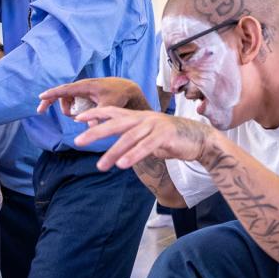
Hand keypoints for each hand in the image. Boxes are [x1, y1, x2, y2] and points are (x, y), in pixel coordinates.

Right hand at [38, 77, 148, 118]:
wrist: (127, 88)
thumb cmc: (118, 95)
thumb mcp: (109, 105)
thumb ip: (99, 116)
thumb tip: (89, 127)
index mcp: (85, 86)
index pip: (64, 90)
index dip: (52, 94)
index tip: (41, 97)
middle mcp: (81, 85)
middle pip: (60, 92)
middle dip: (49, 101)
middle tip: (40, 111)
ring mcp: (82, 89)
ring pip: (66, 98)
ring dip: (65, 108)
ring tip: (71, 117)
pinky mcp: (85, 93)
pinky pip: (72, 99)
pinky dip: (70, 107)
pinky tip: (75, 115)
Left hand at [72, 106, 213, 170]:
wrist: (201, 140)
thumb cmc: (175, 140)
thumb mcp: (151, 138)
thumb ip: (136, 140)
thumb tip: (121, 150)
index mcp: (140, 116)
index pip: (114, 111)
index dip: (96, 114)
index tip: (77, 119)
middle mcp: (146, 118)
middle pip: (116, 123)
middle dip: (96, 132)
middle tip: (78, 141)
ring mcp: (156, 125)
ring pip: (129, 138)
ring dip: (113, 152)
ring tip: (101, 166)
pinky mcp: (166, 135)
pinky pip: (146, 146)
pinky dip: (133, 155)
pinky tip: (122, 164)